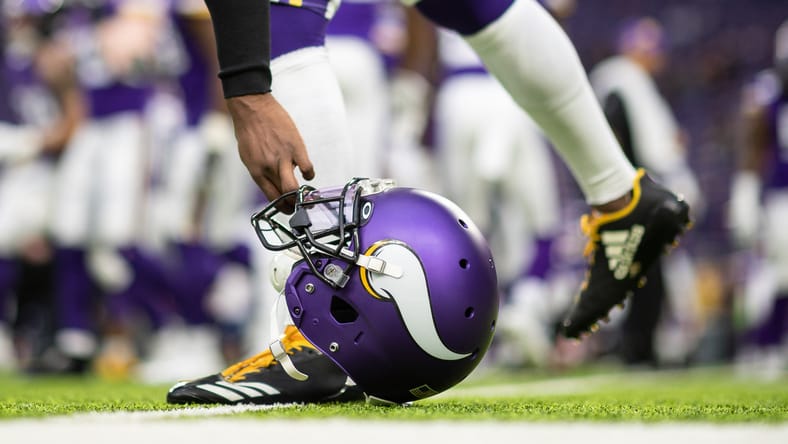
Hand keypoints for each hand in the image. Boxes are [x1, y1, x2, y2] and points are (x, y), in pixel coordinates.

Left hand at [227, 93, 314, 211]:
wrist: (252, 107)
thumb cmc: (249, 131)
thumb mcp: (248, 156)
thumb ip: (261, 171)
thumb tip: (272, 184)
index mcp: (256, 172)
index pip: (272, 198)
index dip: (283, 207)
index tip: (289, 209)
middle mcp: (268, 168)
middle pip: (285, 196)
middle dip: (295, 205)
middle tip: (301, 204)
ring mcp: (282, 158)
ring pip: (295, 188)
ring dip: (303, 195)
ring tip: (308, 194)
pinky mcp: (295, 147)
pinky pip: (307, 169)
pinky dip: (309, 173)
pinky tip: (307, 171)